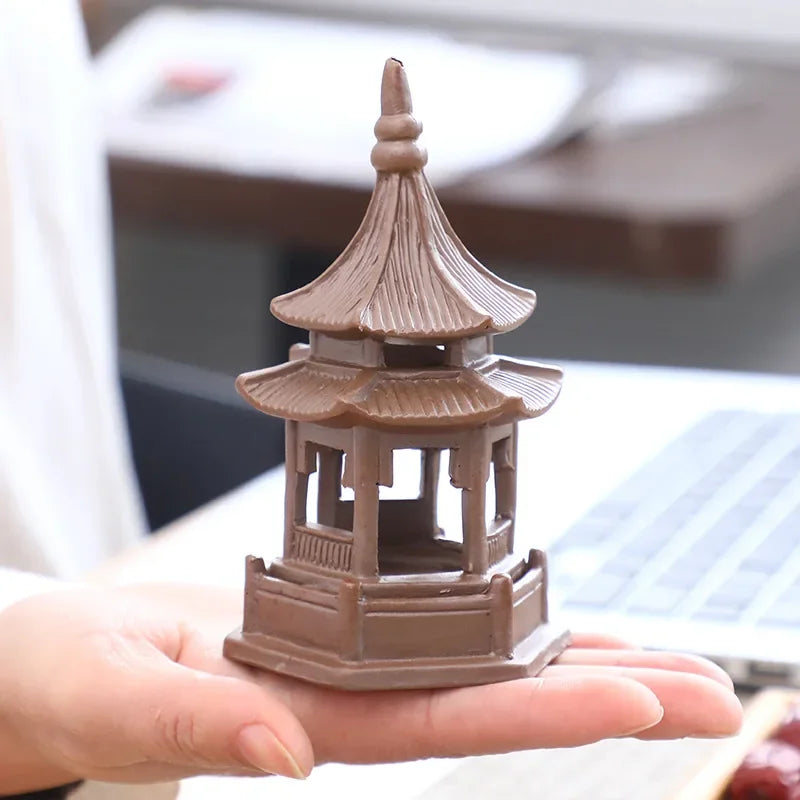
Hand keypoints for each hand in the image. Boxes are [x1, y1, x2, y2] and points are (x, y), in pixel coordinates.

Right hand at [0, 584, 741, 792]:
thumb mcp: (109, 693)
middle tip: (712, 692)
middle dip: (603, 698)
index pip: (442, 722)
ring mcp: (342, 664)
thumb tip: (280, 753)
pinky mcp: (330, 629)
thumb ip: (190, 724)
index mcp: (300, 715)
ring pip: (475, 665)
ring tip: (671, 663)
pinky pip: (430, 627)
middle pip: (490, 700)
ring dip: (572, 662)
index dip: (543, 712)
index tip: (642, 702)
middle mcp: (340, 697)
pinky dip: (499, 623)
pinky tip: (554, 625)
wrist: (54, 662)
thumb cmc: (65, 679)